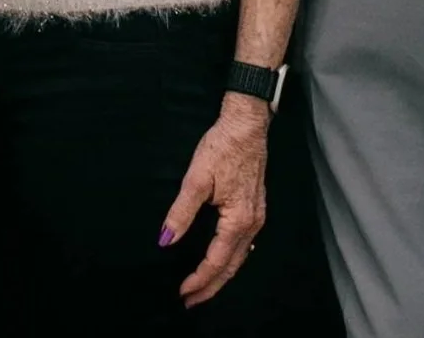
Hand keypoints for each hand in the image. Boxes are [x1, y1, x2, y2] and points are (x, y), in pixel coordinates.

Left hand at [159, 93, 268, 305]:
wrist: (246, 124)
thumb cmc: (223, 147)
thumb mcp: (197, 179)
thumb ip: (181, 212)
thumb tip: (165, 240)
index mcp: (238, 220)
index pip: (216, 261)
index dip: (199, 279)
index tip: (182, 292)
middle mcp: (252, 224)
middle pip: (231, 266)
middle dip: (211, 286)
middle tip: (191, 301)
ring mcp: (257, 216)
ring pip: (240, 257)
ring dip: (221, 275)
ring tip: (204, 286)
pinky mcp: (256, 207)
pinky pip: (245, 244)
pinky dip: (232, 259)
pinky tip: (225, 259)